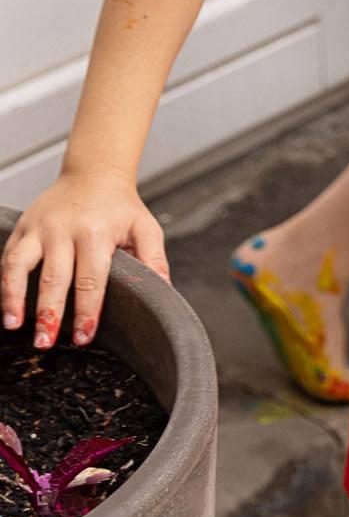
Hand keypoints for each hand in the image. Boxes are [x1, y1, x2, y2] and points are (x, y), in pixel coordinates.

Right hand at [1, 168, 170, 347]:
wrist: (94, 173)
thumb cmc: (120, 206)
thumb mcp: (145, 228)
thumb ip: (154, 260)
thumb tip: (164, 290)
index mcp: (96, 233)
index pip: (91, 279)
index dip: (87, 310)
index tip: (85, 335)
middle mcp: (64, 230)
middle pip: (54, 278)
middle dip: (50, 313)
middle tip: (47, 342)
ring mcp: (39, 228)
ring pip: (20, 267)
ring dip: (15, 299)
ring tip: (15, 327)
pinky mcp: (23, 228)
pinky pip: (7, 259)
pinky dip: (4, 284)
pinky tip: (6, 307)